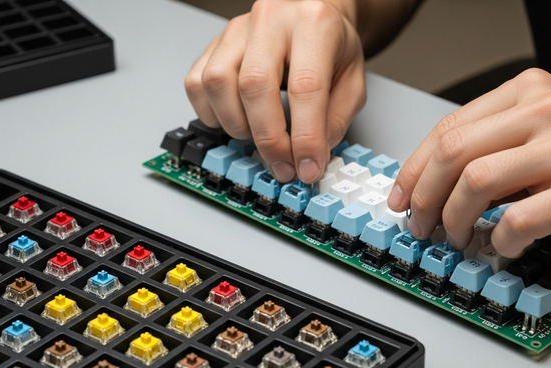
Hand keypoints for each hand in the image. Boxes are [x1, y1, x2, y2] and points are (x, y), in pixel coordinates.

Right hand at [184, 0, 365, 182]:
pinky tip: (235, 121)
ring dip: (237, 125)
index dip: (305, 137)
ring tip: (260, 137)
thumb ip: (335, 120)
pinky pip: (197, 83)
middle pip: (255, 85)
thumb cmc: (332, 46)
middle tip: (283, 165)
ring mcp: (237, 30)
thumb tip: (311, 157)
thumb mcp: (353, 81)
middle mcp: (271, 19)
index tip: (307, 166)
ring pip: (218, 83)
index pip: (305, 87)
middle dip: (269, 138)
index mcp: (314, 24)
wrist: (313, 17)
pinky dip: (212, 113)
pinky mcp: (214, 43)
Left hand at [388, 68, 550, 255]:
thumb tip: (438, 179)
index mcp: (531, 92)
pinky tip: (502, 245)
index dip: (414, 167)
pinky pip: (517, 220)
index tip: (402, 195)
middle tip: (418, 224)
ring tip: (456, 238)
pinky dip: (498, 240)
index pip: (449, 127)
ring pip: (475, 182)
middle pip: (453, 152)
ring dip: (452, 220)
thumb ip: (501, 140)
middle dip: (423, 196)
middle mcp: (546, 113)